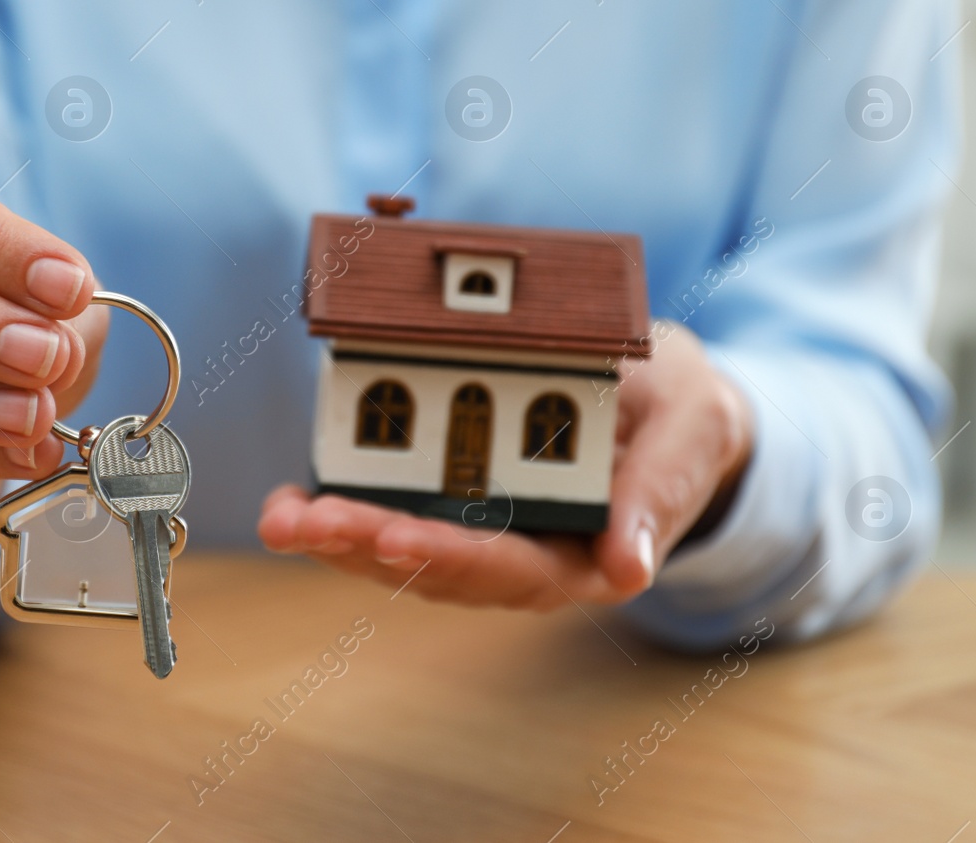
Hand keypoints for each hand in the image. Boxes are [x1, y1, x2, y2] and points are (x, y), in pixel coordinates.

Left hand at [257, 321, 753, 609]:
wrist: (667, 406)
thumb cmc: (681, 415)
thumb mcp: (693, 429)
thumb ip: (662, 490)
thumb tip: (628, 569)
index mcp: (594, 552)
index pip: (519, 565)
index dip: (457, 555)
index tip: (399, 540)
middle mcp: (532, 559)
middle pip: (444, 568)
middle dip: (370, 545)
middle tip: (308, 525)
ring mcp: (490, 536)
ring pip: (409, 553)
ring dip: (341, 540)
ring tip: (282, 518)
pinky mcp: (457, 507)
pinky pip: (397, 518)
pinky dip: (345, 512)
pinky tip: (293, 501)